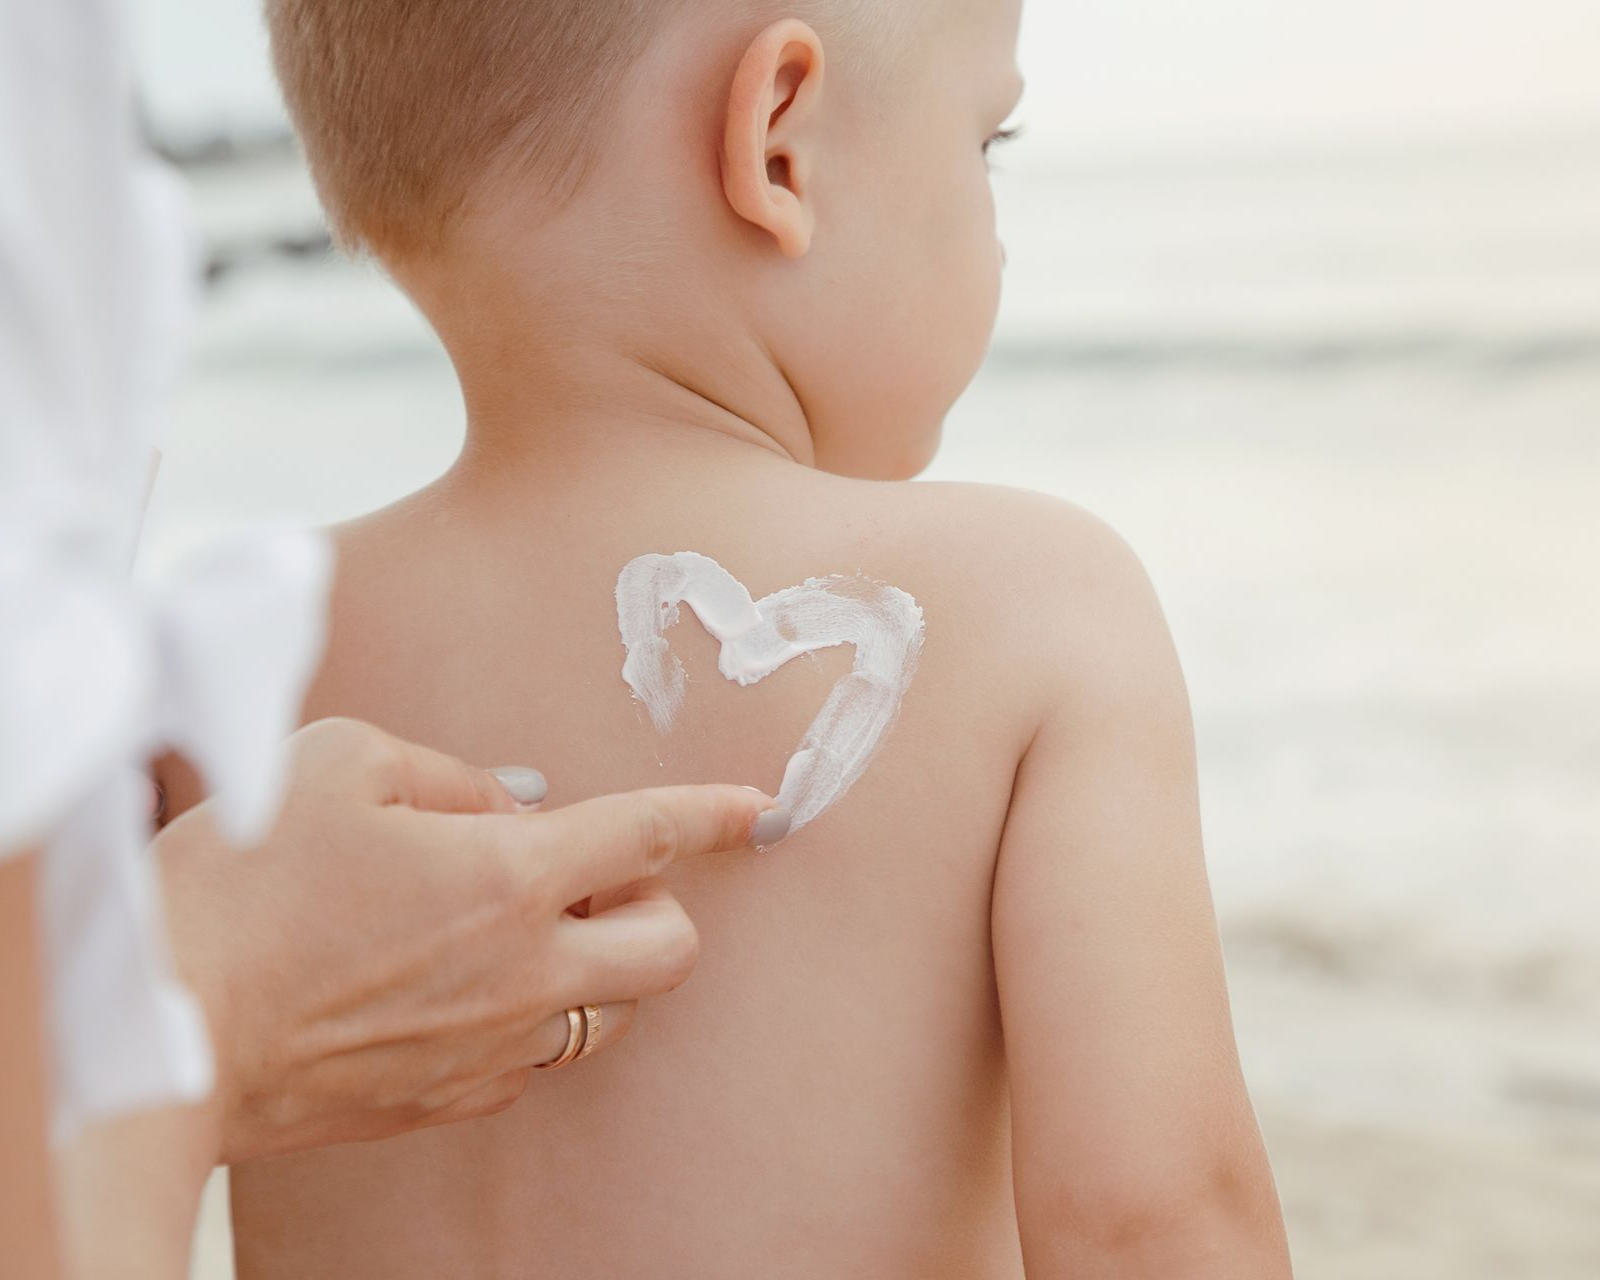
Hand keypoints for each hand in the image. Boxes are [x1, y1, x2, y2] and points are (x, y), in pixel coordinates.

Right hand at [156, 718, 784, 1163]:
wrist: (167, 1034)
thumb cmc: (238, 887)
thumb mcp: (340, 764)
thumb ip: (450, 774)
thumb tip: (507, 805)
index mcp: (508, 876)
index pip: (653, 834)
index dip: (716, 813)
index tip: (757, 808)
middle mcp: (525, 972)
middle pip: (671, 952)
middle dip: (660, 906)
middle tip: (593, 876)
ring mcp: (496, 1048)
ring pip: (609, 1013)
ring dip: (595, 961)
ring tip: (515, 926)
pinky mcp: (454, 1100)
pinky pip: (534, 1054)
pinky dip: (527, 1011)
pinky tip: (456, 983)